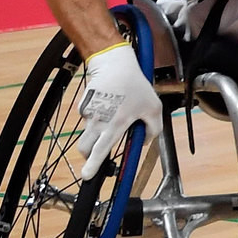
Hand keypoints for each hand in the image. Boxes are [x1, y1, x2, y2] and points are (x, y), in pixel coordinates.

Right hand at [77, 42, 161, 179]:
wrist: (114, 61)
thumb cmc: (134, 83)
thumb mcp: (153, 106)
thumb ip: (153, 128)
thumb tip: (145, 141)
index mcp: (115, 123)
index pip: (100, 151)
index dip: (93, 166)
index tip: (87, 176)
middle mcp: (99, 120)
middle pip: (84, 148)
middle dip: (89, 155)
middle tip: (98, 153)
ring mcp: (89, 112)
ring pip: (87, 132)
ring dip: (96, 133)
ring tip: (112, 117)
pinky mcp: (83, 104)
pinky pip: (88, 117)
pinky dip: (95, 117)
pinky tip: (107, 105)